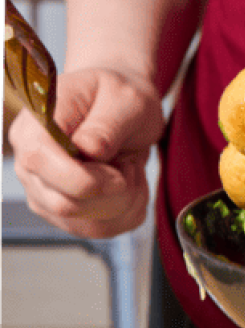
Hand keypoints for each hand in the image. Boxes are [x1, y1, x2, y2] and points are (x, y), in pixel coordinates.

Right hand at [8, 67, 165, 238]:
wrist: (122, 108)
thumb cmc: (120, 97)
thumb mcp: (126, 99)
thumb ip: (107, 124)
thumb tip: (88, 149)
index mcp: (35, 125)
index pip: (39, 161)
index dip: (82, 178)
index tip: (120, 172)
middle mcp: (29, 162)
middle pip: (63, 203)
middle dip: (112, 194)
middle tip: (130, 166)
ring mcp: (42, 190)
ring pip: (83, 223)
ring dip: (124, 204)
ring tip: (131, 171)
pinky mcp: (62, 210)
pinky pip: (97, 230)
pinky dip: (127, 214)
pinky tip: (132, 188)